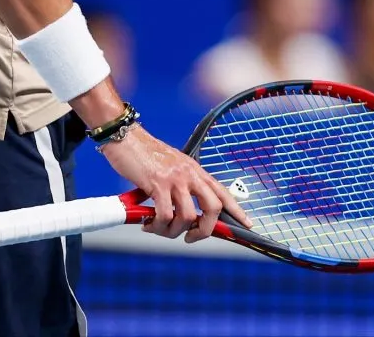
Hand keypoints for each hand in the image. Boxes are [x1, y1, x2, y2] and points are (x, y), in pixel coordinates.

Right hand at [101, 125, 251, 242]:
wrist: (125, 137)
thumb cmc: (145, 154)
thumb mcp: (171, 167)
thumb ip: (182, 184)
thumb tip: (188, 213)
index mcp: (195, 170)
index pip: (222, 191)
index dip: (237, 210)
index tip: (248, 225)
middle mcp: (189, 174)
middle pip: (212, 208)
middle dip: (204, 230)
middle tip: (190, 237)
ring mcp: (174, 179)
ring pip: (187, 217)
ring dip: (173, 231)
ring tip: (159, 229)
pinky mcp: (157, 184)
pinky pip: (164, 216)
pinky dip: (157, 226)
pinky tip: (148, 223)